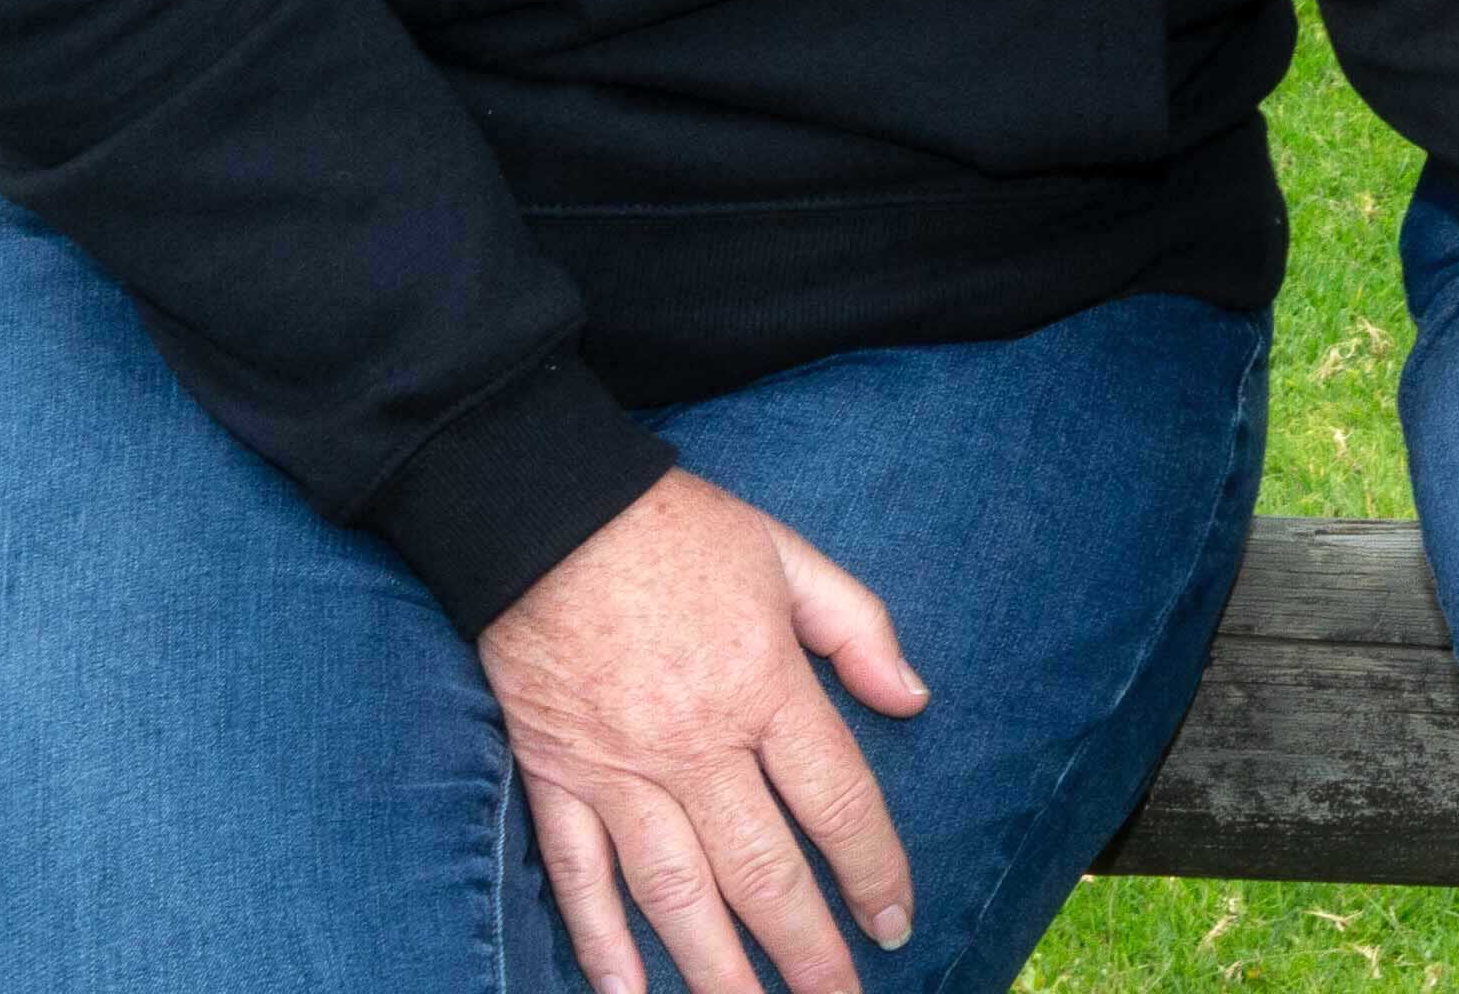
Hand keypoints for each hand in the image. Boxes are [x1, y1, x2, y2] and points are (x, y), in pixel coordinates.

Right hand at [481, 472, 927, 993]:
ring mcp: (618, 770)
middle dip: (807, 949)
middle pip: (761, 869)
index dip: (872, 869)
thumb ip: (857, 629)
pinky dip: (600, 940)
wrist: (546, 513)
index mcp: (762, 686)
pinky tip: (628, 992)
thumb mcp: (788, 554)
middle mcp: (694, 744)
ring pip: (674, 892)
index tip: (896, 921)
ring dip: (716, 968)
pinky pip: (578, 875)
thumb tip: (913, 698)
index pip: (835, 801)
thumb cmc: (678, 529)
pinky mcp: (555, 777)